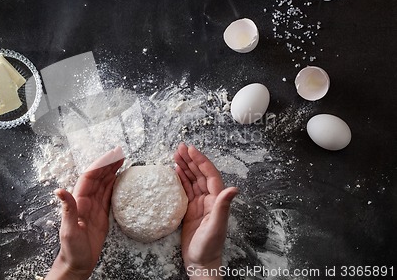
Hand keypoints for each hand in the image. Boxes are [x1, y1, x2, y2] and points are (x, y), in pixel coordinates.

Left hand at [45, 147, 124, 279]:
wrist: (78, 263)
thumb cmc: (72, 249)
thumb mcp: (69, 230)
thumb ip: (67, 209)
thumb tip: (59, 190)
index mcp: (79, 201)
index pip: (90, 177)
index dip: (100, 164)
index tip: (111, 155)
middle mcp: (86, 201)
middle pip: (98, 177)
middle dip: (108, 163)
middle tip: (120, 152)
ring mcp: (94, 207)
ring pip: (103, 184)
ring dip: (111, 171)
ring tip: (121, 160)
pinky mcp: (101, 214)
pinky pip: (108, 195)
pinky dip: (114, 185)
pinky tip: (119, 179)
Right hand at [174, 143, 237, 279]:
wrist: (200, 262)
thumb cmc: (209, 247)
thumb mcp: (216, 226)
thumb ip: (223, 206)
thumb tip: (234, 188)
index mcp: (216, 200)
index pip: (209, 175)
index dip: (201, 161)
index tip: (191, 150)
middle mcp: (209, 198)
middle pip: (200, 174)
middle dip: (191, 159)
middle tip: (180, 147)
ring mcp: (199, 203)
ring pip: (192, 179)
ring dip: (185, 166)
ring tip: (175, 154)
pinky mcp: (190, 209)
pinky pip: (185, 190)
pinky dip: (181, 179)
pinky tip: (175, 171)